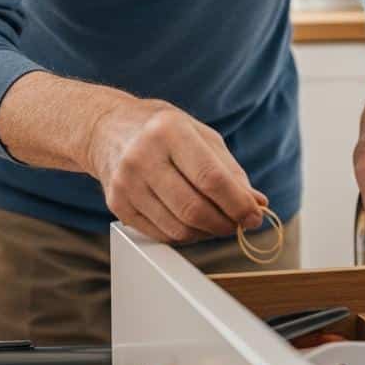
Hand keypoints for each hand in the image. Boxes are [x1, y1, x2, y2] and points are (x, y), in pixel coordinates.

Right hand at [84, 96, 266, 244]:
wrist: (107, 129)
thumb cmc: (162, 129)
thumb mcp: (199, 134)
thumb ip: (229, 169)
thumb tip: (256, 204)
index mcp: (168, 130)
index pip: (211, 178)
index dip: (238, 203)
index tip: (254, 216)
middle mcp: (143, 155)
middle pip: (194, 209)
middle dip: (225, 224)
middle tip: (238, 224)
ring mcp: (127, 182)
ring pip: (178, 228)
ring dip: (206, 233)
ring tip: (217, 222)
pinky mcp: (117, 204)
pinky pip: (160, 234)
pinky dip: (184, 235)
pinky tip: (192, 222)